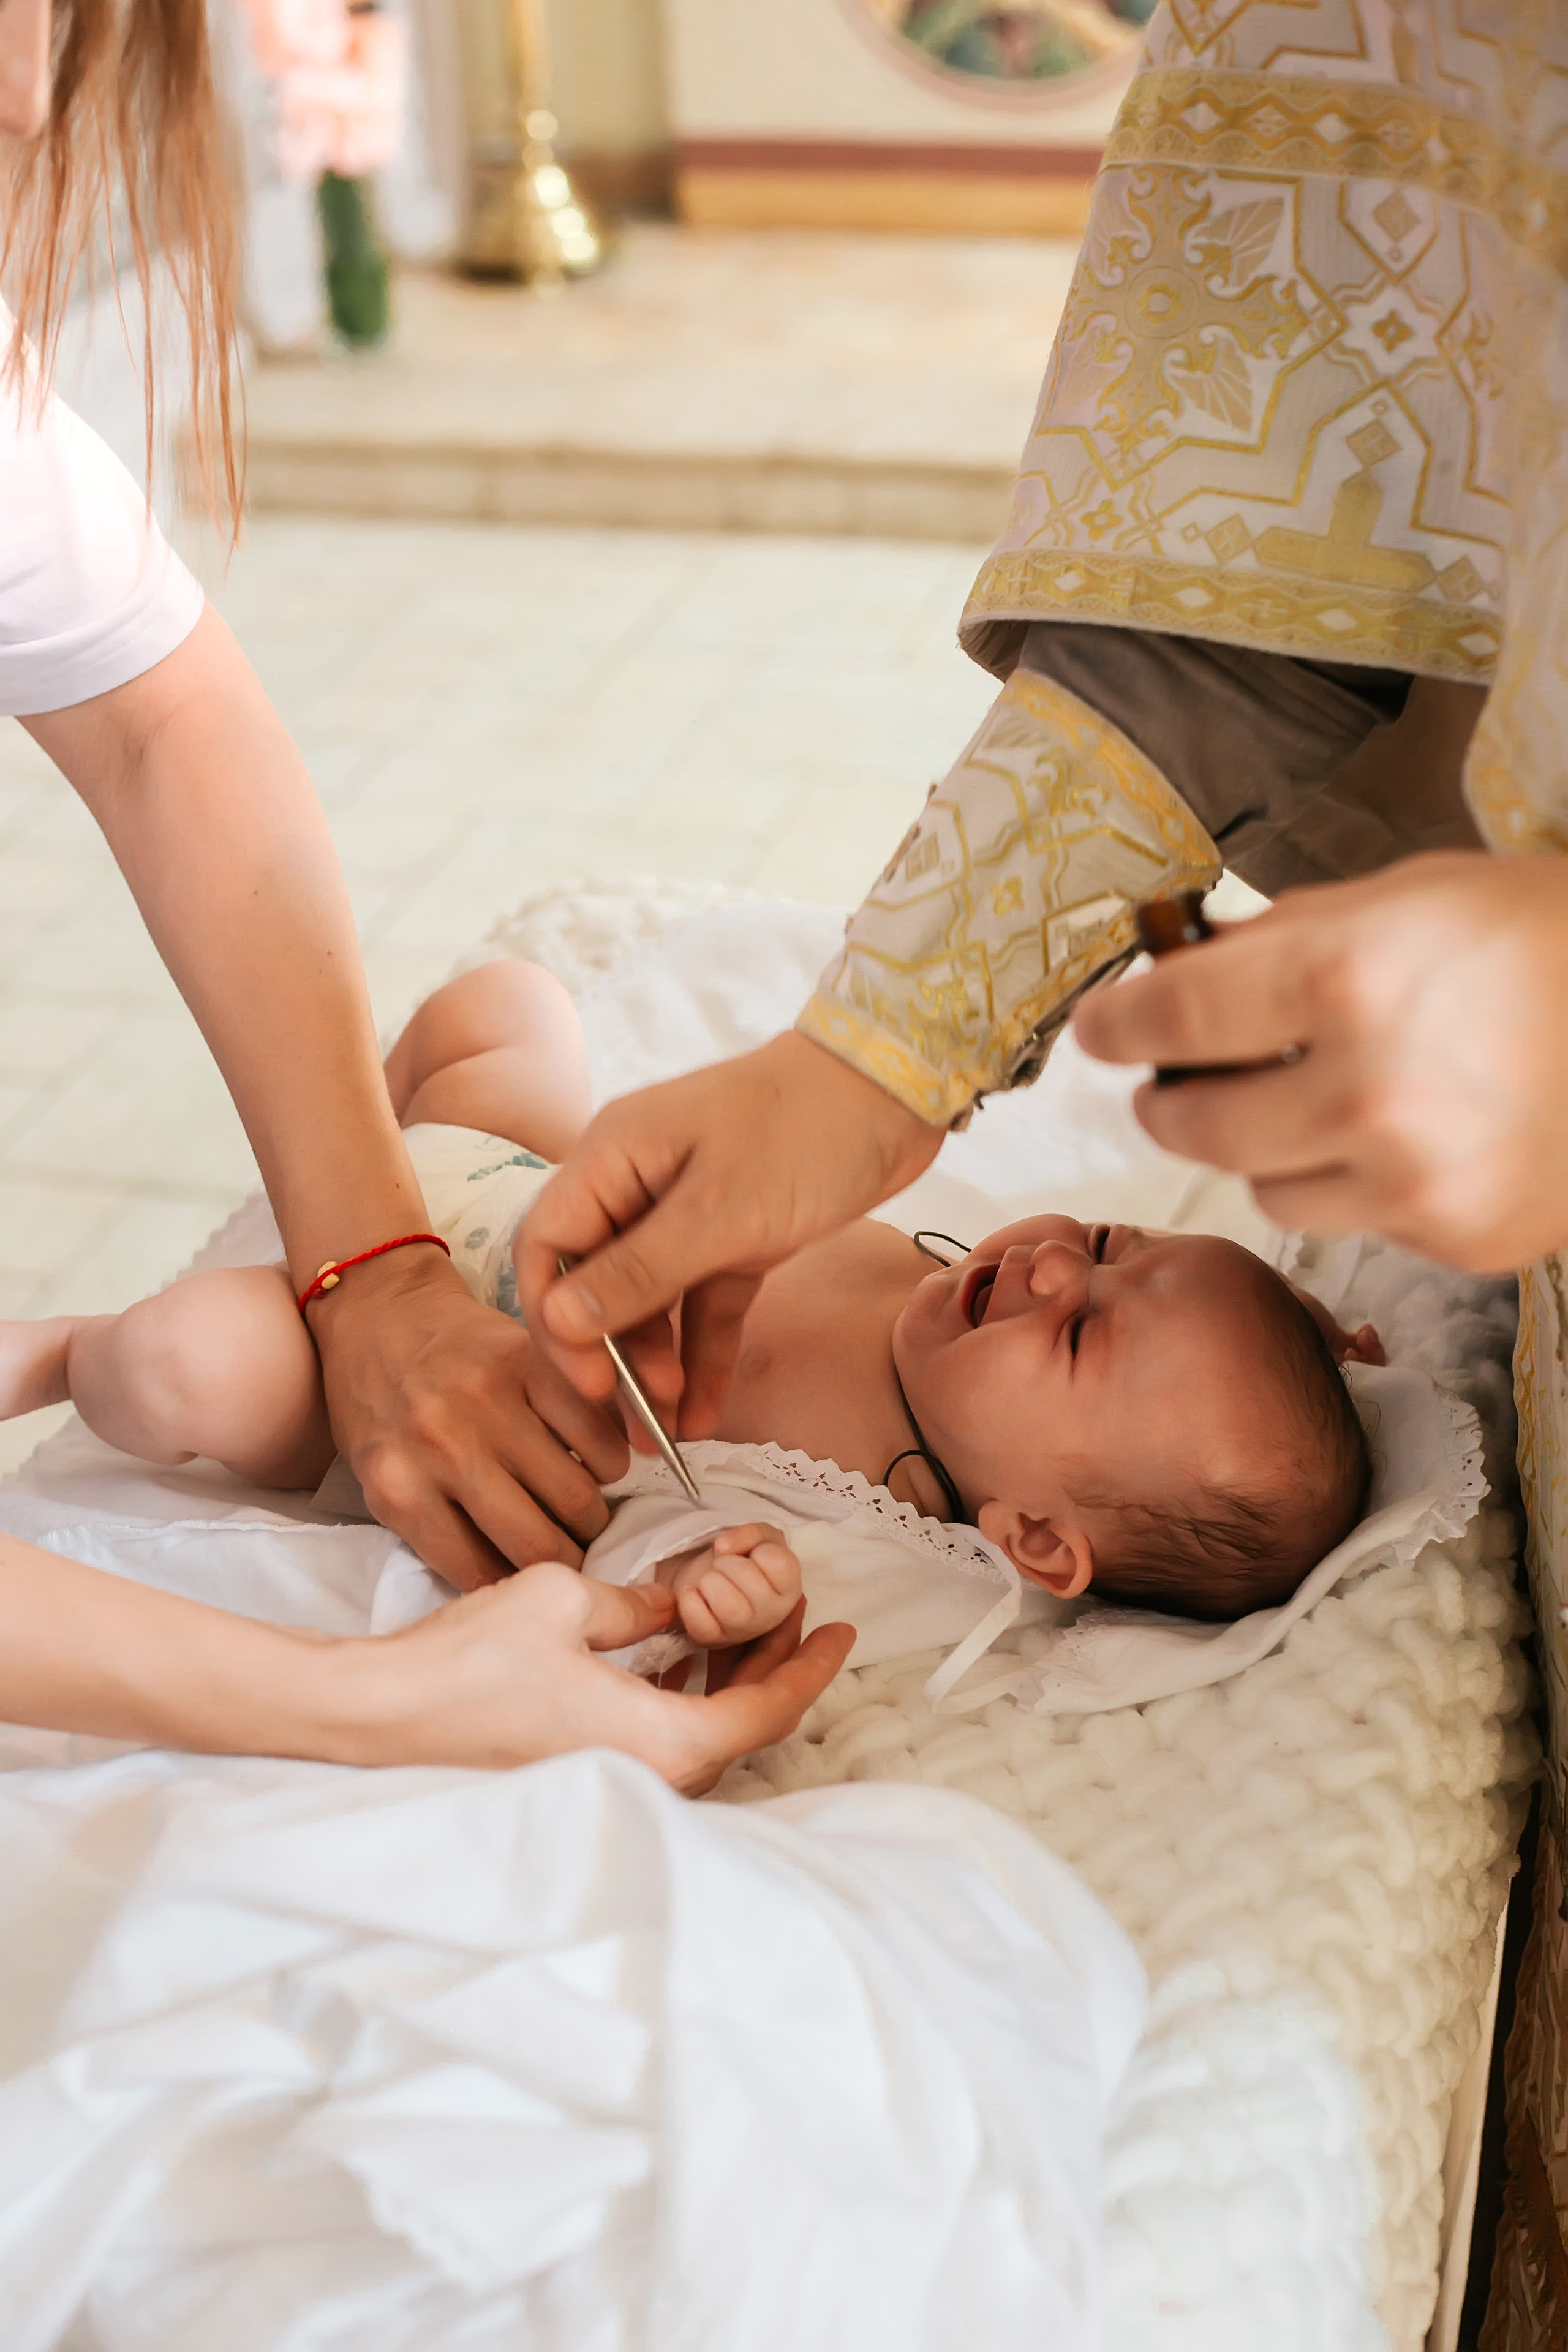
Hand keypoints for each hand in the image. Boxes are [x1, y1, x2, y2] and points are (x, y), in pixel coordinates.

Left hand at [310, 1245, 630, 1588]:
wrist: (379, 1307)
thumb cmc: (375, 1400)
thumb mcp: (379, 1476)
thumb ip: (434, 1528)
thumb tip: (512, 1578)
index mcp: (398, 1488)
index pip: (481, 1572)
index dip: (517, 1585)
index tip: (536, 1583)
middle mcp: (444, 1448)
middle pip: (540, 1544)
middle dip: (568, 1561)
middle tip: (574, 1553)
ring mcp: (491, 1401)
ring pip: (579, 1494)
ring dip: (592, 1513)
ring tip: (584, 1509)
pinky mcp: (531, 1360)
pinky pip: (597, 1433)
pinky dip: (607, 1457)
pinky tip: (591, 1459)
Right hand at [345, 1562, 854, 1792]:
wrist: (379, 1718)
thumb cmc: (470, 1661)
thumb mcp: (565, 1600)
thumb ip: (636, 1602)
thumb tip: (672, 1602)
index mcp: (663, 1743)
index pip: (768, 1711)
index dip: (810, 1665)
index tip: (841, 1628)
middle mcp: (649, 1780)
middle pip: (742, 1724)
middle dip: (770, 1658)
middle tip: (784, 1600)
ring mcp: (614, 1785)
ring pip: (701, 1732)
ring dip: (723, 1673)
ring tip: (729, 1612)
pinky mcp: (583, 1778)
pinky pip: (658, 1738)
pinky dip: (680, 1692)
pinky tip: (670, 1646)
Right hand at [517, 1031, 941, 1432]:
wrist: (897, 1092)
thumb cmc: (804, 1132)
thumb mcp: (720, 1212)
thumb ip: (639, 1270)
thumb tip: (562, 1320)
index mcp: (611, 1158)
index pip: (547, 1246)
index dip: (556, 1319)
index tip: (590, 1382)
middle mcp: (636, 1186)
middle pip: (595, 1282)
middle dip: (609, 1357)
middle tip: (632, 1427)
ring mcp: (686, 1212)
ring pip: (651, 1302)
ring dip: (655, 1366)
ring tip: (668, 1432)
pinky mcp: (736, 1235)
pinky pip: (703, 1305)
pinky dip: (702, 1354)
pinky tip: (703, 1412)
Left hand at [666, 1522, 802, 1647]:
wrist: (716, 1586)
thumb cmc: (744, 1562)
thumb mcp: (759, 1538)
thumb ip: (751, 1533)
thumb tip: (724, 1546)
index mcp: (789, 1588)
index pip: (775, 1560)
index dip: (756, 1549)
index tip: (752, 1556)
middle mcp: (772, 1614)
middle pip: (744, 1574)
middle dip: (728, 1562)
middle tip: (728, 1569)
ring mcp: (743, 1631)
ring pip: (724, 1600)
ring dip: (710, 1580)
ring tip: (714, 1582)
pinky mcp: (712, 1640)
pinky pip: (696, 1617)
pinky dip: (689, 1599)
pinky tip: (698, 1596)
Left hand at [1073, 849, 1567, 1271]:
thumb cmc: (1537, 939)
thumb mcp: (1407, 896)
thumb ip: (1286, 937)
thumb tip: (1185, 966)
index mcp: (1345, 979)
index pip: (1172, 1019)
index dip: (1119, 1025)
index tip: (1101, 1029)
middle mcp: (1367, 1091)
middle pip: (1191, 1125)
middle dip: (1166, 1099)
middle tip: (1167, 1082)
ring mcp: (1412, 1179)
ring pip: (1263, 1186)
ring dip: (1262, 1147)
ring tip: (1309, 1103)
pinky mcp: (1454, 1237)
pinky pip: (1350, 1221)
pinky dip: (1355, 1182)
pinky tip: (1403, 1136)